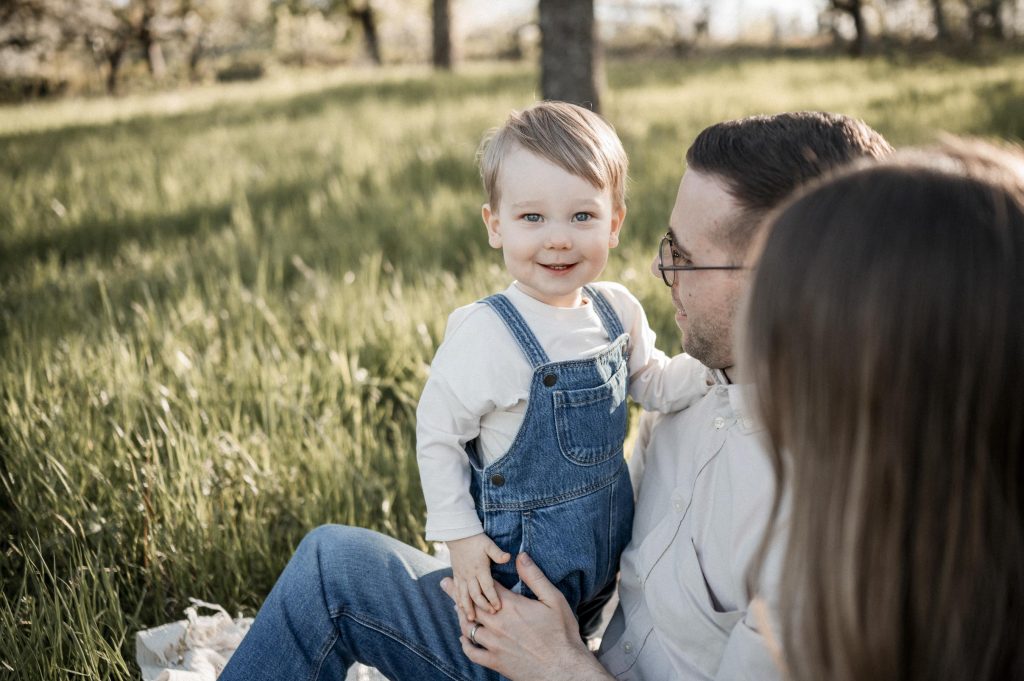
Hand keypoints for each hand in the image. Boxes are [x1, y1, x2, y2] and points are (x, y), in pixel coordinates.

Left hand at [440, 553, 613, 680]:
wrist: (564, 670)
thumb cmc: (562, 633)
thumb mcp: (553, 600)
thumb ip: (534, 577)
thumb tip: (521, 556)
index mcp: (511, 607)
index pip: (486, 586)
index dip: (474, 576)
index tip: (462, 570)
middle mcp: (497, 624)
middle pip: (470, 604)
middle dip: (456, 592)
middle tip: (445, 583)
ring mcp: (494, 644)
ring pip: (468, 627)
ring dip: (460, 616)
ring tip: (455, 607)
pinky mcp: (495, 662)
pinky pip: (472, 653)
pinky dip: (465, 644)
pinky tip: (464, 639)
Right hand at [446, 533, 509, 620]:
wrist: (459, 535)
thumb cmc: (477, 540)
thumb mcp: (489, 544)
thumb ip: (498, 553)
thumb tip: (508, 557)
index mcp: (480, 568)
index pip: (487, 587)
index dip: (493, 598)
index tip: (498, 607)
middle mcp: (470, 574)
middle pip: (475, 594)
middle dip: (483, 606)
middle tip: (490, 614)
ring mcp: (461, 576)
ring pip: (463, 595)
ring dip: (467, 607)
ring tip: (471, 619)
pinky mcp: (456, 576)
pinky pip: (456, 590)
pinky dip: (458, 600)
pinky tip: (460, 608)